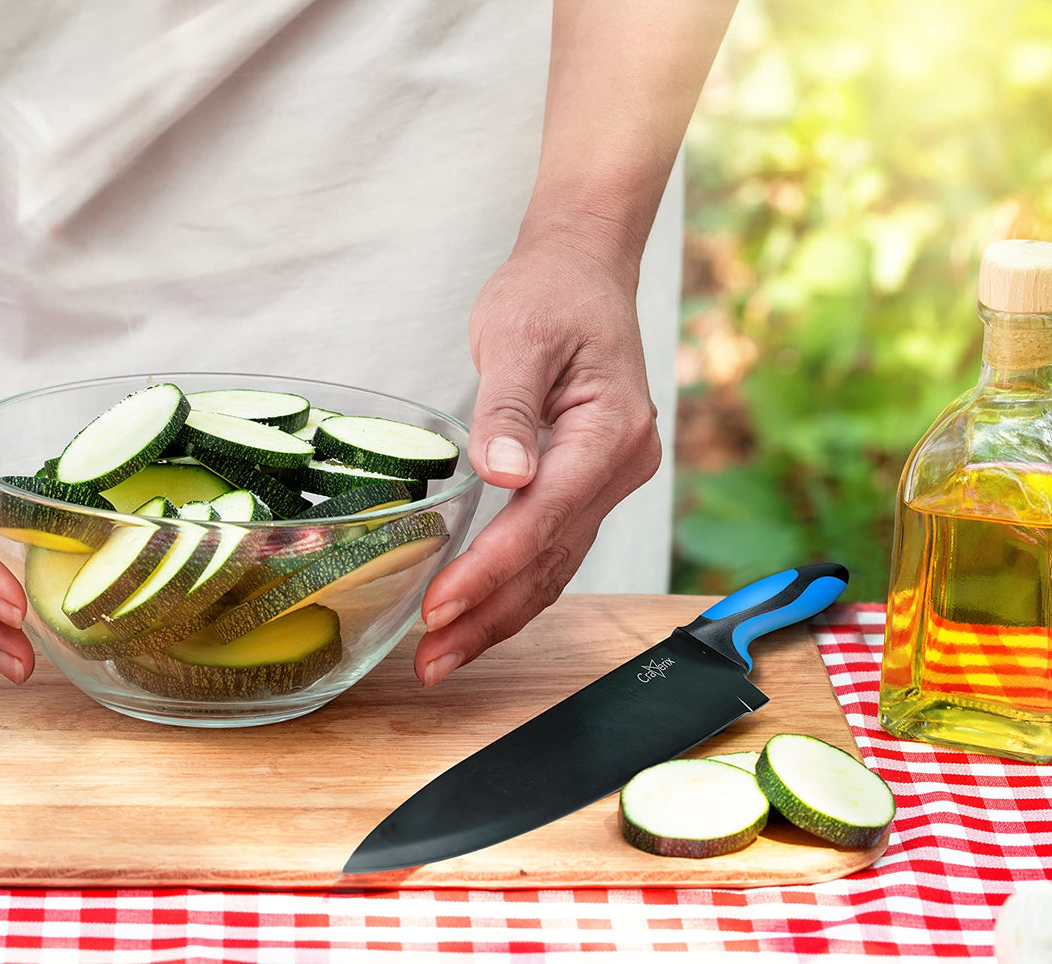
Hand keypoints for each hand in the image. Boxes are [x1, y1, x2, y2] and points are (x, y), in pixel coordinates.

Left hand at [414, 227, 661, 685]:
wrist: (584, 270)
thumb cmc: (550, 291)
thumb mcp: (516, 333)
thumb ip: (506, 407)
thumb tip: (502, 474)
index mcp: (610, 431)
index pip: (545, 516)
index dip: (491, 568)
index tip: (440, 607)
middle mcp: (621, 465)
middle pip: (552, 559)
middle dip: (489, 614)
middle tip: (430, 660)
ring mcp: (610, 480)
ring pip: (555, 566)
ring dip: (499, 615)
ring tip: (441, 657)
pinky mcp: (589, 485)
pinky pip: (554, 549)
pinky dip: (514, 587)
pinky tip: (476, 617)